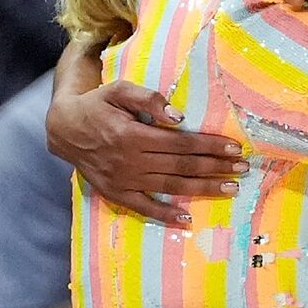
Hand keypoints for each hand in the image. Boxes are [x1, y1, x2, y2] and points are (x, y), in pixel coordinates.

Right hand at [45, 80, 247, 222]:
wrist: (64, 129)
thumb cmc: (98, 105)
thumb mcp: (119, 90)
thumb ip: (148, 98)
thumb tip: (177, 116)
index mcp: (131, 134)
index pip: (180, 143)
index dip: (209, 146)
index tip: (234, 148)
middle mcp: (129, 161)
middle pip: (181, 166)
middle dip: (215, 168)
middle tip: (243, 169)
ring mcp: (123, 181)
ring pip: (170, 187)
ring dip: (202, 189)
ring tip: (230, 189)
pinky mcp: (116, 194)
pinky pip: (144, 208)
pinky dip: (165, 215)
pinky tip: (187, 218)